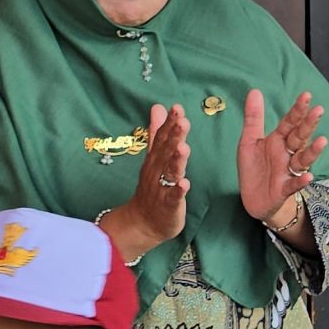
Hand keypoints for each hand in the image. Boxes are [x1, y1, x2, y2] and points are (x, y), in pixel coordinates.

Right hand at [109, 104, 191, 255]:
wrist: (143, 222)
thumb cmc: (153, 186)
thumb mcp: (154, 157)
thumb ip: (156, 132)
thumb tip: (158, 107)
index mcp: (156, 158)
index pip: (162, 138)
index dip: (169, 123)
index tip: (177, 108)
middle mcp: (157, 171)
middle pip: (166, 151)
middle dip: (174, 136)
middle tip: (183, 121)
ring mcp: (161, 188)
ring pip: (169, 172)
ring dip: (176, 160)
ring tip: (184, 147)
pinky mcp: (168, 205)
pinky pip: (172, 197)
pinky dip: (179, 190)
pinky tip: (185, 183)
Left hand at [239, 89, 328, 222]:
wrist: (253, 199)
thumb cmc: (254, 168)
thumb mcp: (249, 140)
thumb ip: (253, 118)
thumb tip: (255, 90)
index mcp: (278, 140)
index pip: (289, 122)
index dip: (297, 110)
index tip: (306, 96)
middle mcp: (287, 153)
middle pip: (299, 137)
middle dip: (309, 125)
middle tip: (318, 111)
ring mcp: (288, 171)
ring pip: (302, 159)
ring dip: (312, 151)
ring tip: (322, 142)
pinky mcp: (284, 189)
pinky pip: (294, 184)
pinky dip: (301, 181)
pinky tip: (308, 177)